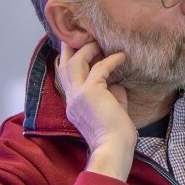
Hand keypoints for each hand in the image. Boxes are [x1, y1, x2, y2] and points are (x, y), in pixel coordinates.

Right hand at [56, 41, 135, 180]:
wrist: (114, 149)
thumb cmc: (116, 136)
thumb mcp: (112, 110)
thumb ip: (112, 94)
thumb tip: (117, 82)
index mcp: (73, 106)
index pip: (66, 79)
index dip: (69, 62)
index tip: (77, 49)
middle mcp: (71, 99)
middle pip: (63, 66)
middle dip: (69, 48)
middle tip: (79, 35)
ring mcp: (78, 95)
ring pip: (75, 62)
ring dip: (88, 49)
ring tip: (100, 43)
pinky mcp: (90, 93)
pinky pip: (100, 68)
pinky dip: (111, 60)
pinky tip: (122, 56)